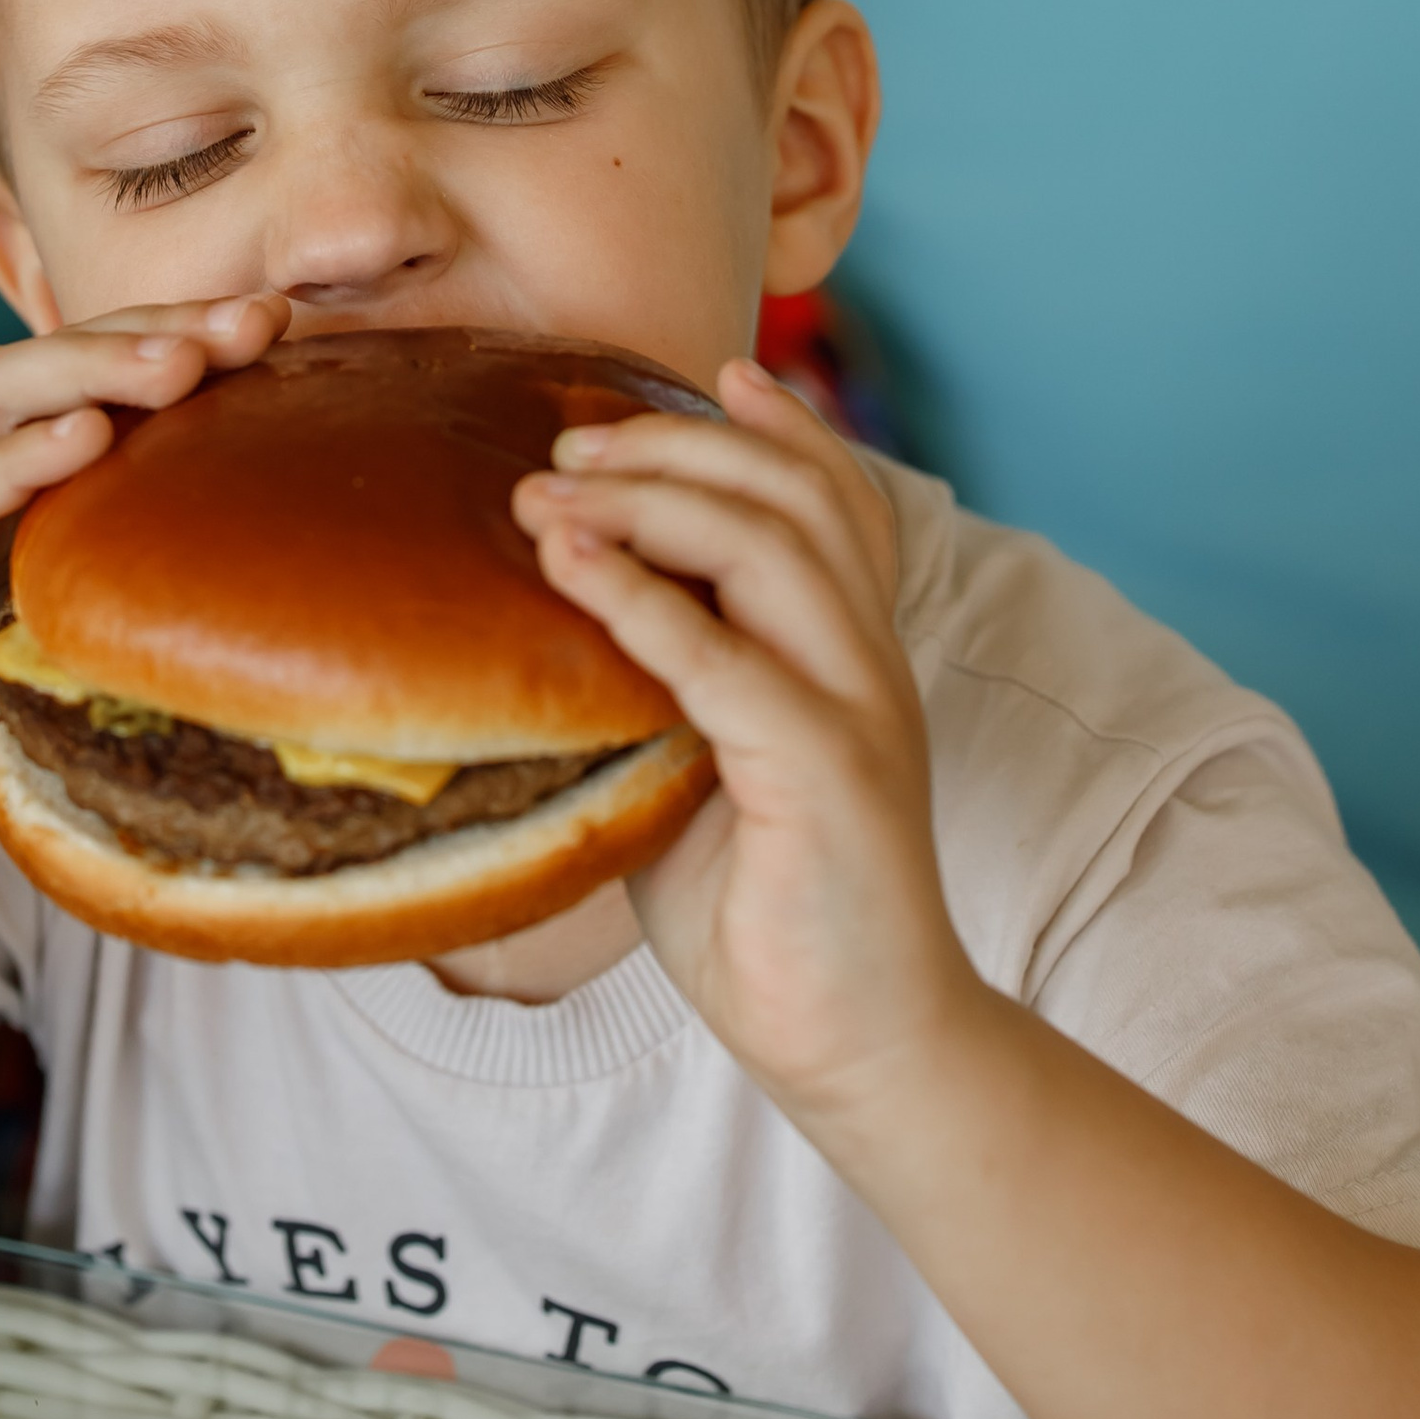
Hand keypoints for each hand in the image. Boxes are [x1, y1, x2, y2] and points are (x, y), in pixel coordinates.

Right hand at [0, 292, 289, 845]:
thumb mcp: (65, 672)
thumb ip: (144, 649)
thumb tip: (277, 675)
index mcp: (17, 489)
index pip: (105, 383)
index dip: (187, 343)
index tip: (284, 329)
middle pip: (59, 360)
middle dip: (159, 326)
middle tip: (257, 317)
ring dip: (91, 365)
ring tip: (181, 359)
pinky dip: (14, 457)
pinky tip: (82, 434)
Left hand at [517, 361, 977, 1120]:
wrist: (860, 1049)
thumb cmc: (766, 915)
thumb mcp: (700, 775)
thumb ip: (660, 695)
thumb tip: (549, 640)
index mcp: (853, 654)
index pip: (842, 499)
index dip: (787, 426)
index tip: (717, 369)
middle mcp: (869, 662)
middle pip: (797, 497)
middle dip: (679, 448)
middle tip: (572, 442)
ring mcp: (859, 712)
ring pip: (773, 549)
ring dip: (651, 502)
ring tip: (552, 490)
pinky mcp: (829, 776)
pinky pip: (730, 664)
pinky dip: (643, 603)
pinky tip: (573, 569)